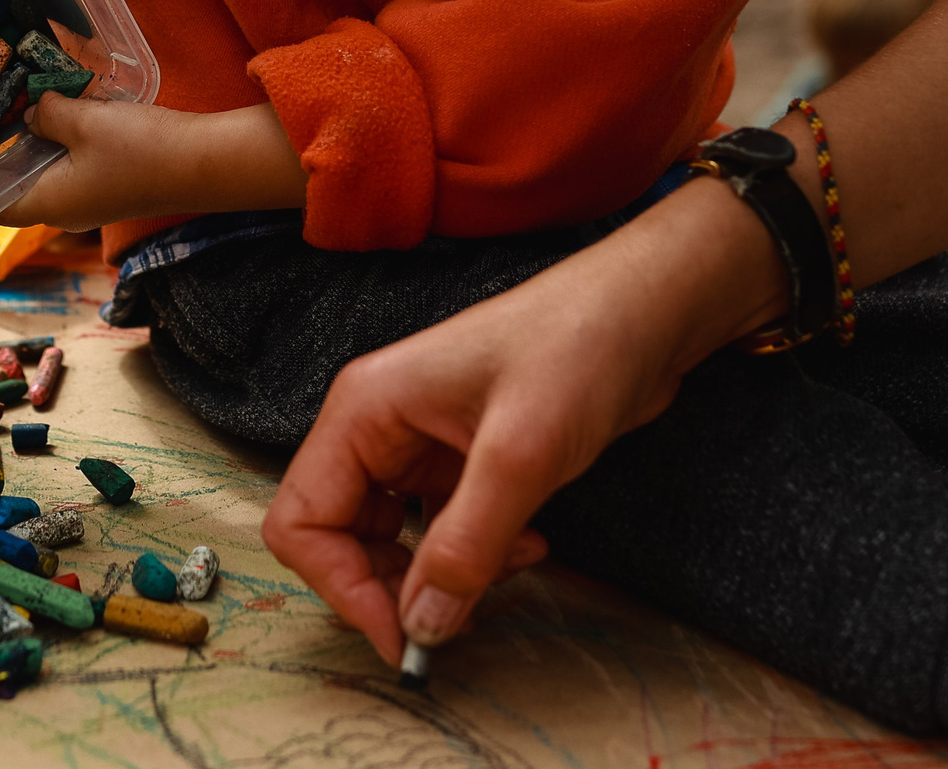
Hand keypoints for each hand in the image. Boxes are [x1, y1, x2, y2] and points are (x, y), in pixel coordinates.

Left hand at [0, 96, 306, 231]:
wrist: (204, 164)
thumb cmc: (139, 149)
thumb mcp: (84, 122)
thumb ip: (48, 115)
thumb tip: (32, 112)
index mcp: (49, 204)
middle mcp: (67, 212)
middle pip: (26, 183)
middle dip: (23, 144)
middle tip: (27, 103)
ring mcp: (93, 202)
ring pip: (55, 171)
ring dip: (54, 138)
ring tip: (60, 101)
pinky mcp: (116, 189)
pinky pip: (80, 167)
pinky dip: (77, 142)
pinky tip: (90, 113)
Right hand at [262, 176, 788, 663]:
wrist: (645, 312)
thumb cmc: (578, 348)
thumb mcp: (520, 455)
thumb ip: (465, 545)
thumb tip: (421, 626)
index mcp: (365, 408)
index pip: (302, 520)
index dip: (340, 587)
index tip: (402, 636)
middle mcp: (380, 426)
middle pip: (341, 537)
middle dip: (393, 587)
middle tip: (455, 620)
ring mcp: (420, 443)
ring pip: (394, 542)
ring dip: (442, 575)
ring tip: (510, 565)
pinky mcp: (462, 459)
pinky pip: (441, 531)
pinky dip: (476, 556)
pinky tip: (528, 546)